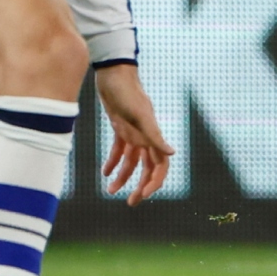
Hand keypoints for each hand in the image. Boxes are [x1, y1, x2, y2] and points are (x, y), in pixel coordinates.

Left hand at [95, 62, 173, 205]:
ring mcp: (133, 132)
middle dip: (140, 186)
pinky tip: (104, 173)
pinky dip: (113, 162)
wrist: (113, 73)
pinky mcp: (121, 127)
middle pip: (147, 167)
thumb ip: (155, 135)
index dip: (154, 182)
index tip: (143, 196)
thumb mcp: (140, 116)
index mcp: (152, 135)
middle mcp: (145, 136)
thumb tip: (172, 154)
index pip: (159, 165)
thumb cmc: (127, 92)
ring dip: (123, 177)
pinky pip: (119, 150)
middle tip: (131, 202)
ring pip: (131, 161)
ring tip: (111, 191)